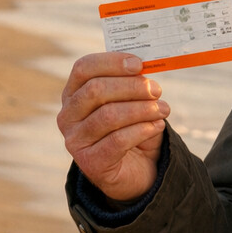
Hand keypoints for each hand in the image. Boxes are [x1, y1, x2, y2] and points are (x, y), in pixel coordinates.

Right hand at [57, 52, 169, 201]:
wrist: (136, 170)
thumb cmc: (131, 127)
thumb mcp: (130, 101)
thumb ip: (132, 82)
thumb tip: (145, 66)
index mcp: (73, 94)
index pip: (83, 68)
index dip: (111, 62)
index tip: (138, 64)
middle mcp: (68, 116)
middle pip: (96, 90)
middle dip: (132, 87)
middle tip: (156, 90)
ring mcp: (75, 141)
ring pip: (109, 116)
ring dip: (142, 109)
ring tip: (163, 110)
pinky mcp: (90, 162)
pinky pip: (118, 140)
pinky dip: (142, 130)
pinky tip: (157, 126)